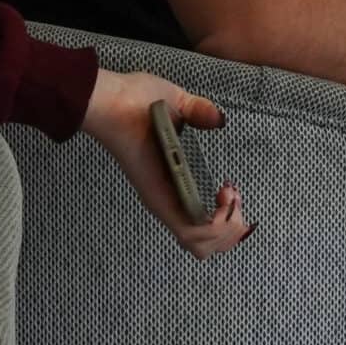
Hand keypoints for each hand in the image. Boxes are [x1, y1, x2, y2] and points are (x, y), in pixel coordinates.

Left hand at [81, 68, 251, 258]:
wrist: (112, 99)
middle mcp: (170, 199)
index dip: (227, 215)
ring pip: (201, 246)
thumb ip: (200, 111)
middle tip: (231, 195)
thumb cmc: (137, 99)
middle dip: (233, 227)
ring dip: (228, 226)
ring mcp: (165, 203)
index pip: (203, 222)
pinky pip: (191, 234)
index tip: (231, 188)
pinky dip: (216, 225)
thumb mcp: (178, 103)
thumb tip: (218, 120)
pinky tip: (224, 197)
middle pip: (207, 245)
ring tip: (228, 195)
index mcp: (175, 180)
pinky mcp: (161, 201)